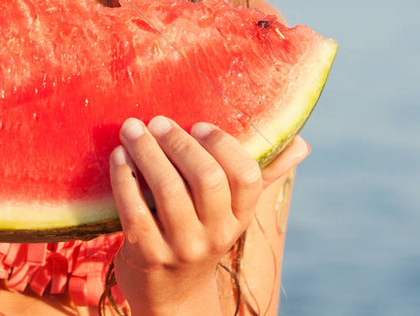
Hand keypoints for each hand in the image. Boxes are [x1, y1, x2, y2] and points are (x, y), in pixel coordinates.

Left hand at [109, 117, 308, 314]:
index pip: (247, 177)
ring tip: (131, 130)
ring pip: (168, 191)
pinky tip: (118, 157)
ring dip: (147, 153)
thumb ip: (262, 175)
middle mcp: (217, 235)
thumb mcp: (232, 212)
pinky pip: (135, 211)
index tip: (198, 124)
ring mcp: (183, 248)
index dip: (223, 145)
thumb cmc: (201, 235)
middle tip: (157, 121)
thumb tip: (301, 143)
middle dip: (179, 143)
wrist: (172, 299)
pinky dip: (124, 179)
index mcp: (239, 217)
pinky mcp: (149, 256)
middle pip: (207, 179)